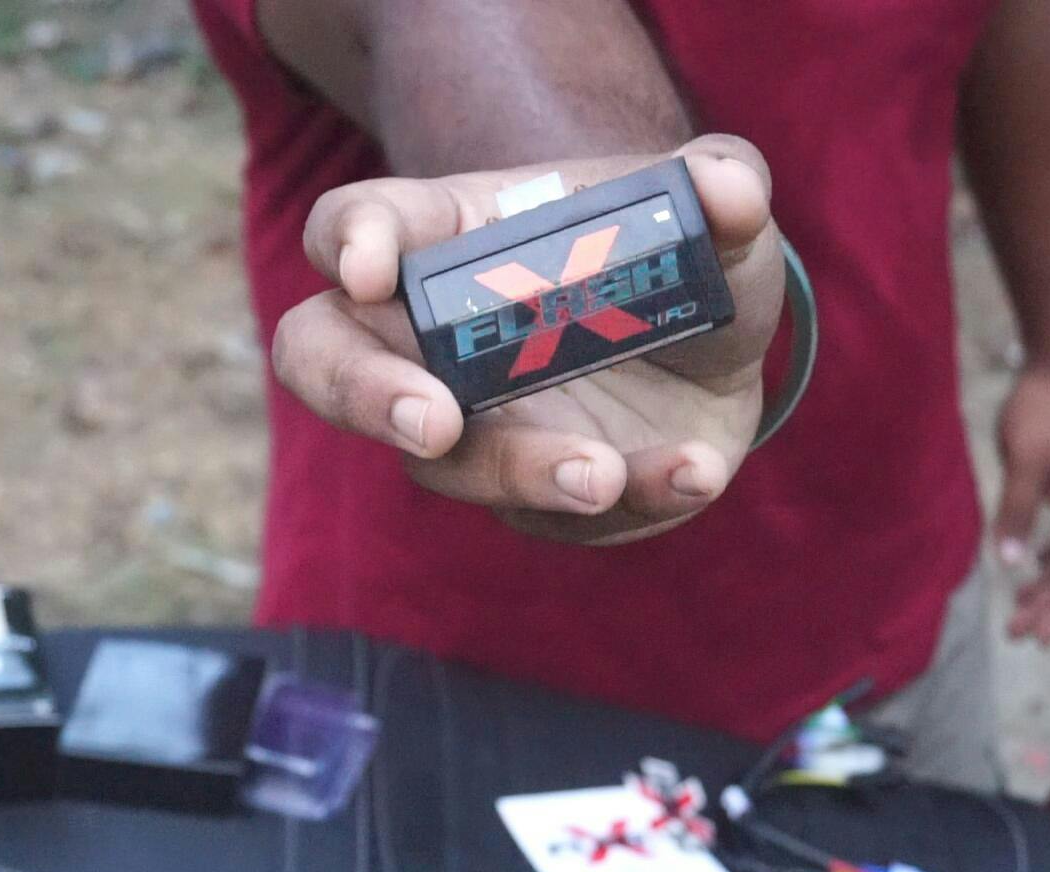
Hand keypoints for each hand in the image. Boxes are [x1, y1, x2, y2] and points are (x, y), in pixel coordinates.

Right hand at [270, 134, 784, 544]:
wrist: (717, 352)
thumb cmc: (674, 256)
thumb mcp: (711, 209)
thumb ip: (721, 181)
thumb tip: (726, 185)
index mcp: (447, 239)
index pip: (352, 227)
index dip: (349, 242)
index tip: (371, 269)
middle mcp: (430, 337)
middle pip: (324, 361)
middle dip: (364, 394)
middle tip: (431, 423)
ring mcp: (472, 425)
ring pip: (446, 464)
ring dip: (522, 470)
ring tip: (604, 471)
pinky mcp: (530, 495)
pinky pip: (556, 512)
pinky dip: (633, 496)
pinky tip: (692, 469)